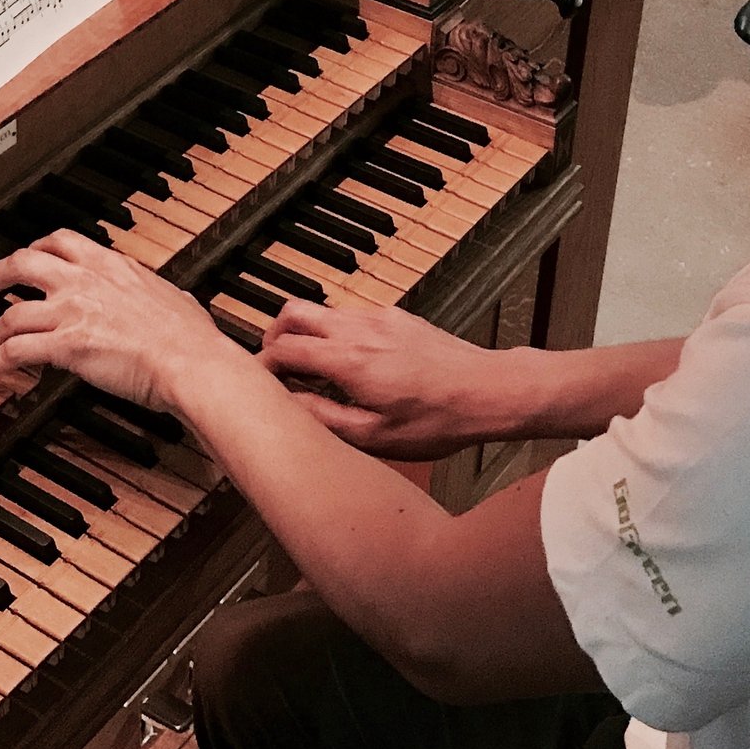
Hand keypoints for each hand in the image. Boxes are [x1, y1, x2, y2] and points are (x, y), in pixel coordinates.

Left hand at [0, 230, 243, 414]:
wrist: (189, 360)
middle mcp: (85, 281)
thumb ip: (160, 294)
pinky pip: (15, 351)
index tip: (28, 257)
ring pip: (11, 314)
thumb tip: (170, 298)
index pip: (62, 241)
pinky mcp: (65, 345)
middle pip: (23, 263)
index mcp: (111, 265)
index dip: (37, 248)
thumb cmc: (190, 337)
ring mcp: (72, 312)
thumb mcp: (175, 298)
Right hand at [259, 302, 521, 459]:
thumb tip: (290, 408)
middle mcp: (359, 330)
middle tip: (275, 365)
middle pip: (293, 312)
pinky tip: (349, 363)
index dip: (262, 365)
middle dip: (274, 336)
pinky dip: (335, 333)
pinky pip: (351, 316)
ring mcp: (379, 318)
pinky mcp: (397, 317)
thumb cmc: (441, 419)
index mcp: (349, 360)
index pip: (284, 348)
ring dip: (306, 334)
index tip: (259, 382)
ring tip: (312, 370)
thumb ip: (325, 419)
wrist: (490, 391)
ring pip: (322, 311)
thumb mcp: (376, 436)